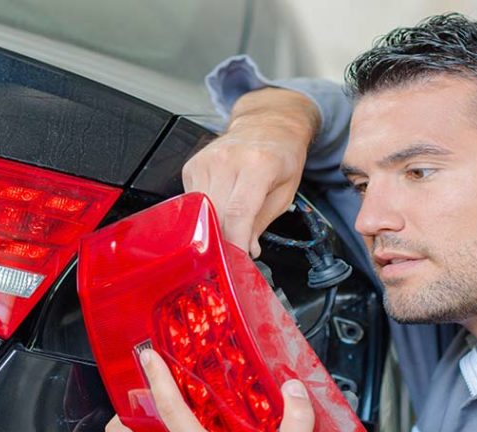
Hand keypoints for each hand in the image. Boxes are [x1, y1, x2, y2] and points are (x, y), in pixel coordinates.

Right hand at [183, 88, 319, 256]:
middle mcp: (229, 159)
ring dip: (210, 229)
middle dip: (222, 242)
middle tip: (232, 257)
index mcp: (259, 164)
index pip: (238, 212)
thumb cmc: (281, 156)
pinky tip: (217, 210)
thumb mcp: (285, 192)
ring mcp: (207, 160)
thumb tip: (245, 251)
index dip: (234, 242)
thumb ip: (262, 223)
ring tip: (226, 234)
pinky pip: (192, 201)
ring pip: (199, 210)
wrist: (268, 124)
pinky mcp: (192, 165)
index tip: (235, 263)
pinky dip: (202, 213)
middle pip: (215, 215)